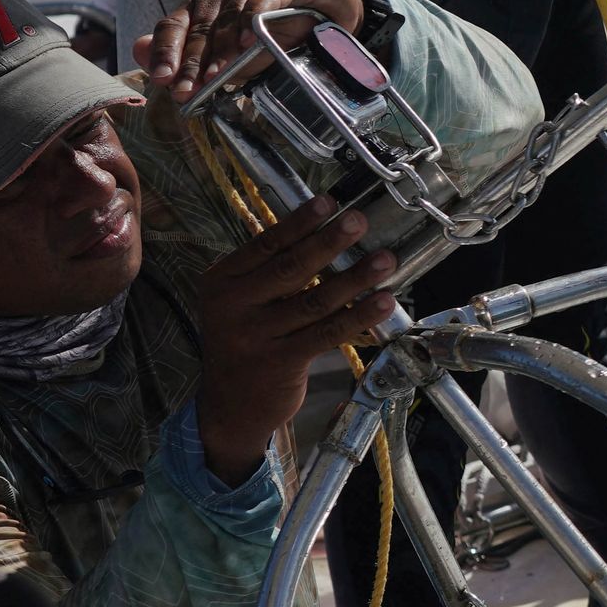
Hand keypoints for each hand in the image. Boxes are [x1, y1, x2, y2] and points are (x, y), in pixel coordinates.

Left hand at [141, 0, 363, 108]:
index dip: (165, 52)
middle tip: (188, 90)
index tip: (163, 79)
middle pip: (200, 26)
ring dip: (222, 48)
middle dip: (192, 62)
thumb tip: (139, 53)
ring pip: (230, 15)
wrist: (332, 13)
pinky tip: (251, 41)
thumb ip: (196, 58)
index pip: (174, 25)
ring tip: (217, 77)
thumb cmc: (281, 34)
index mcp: (203, 5)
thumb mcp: (237, 55)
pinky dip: (256, 19)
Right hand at [191, 194, 395, 483]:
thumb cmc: (247, 341)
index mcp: (222, 282)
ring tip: (385, 261)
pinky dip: (358, 317)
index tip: (329, 202)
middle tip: (359, 222)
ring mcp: (254, 337)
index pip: (265, 244)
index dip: (299, 222)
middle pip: (289, 268)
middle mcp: (232, 307)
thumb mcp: (241, 302)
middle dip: (329, 242)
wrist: (230, 405)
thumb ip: (271, 272)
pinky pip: (326, 334)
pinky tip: (382, 302)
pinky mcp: (279, 364)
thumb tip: (328, 233)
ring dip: (354, 279)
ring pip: (314, 301)